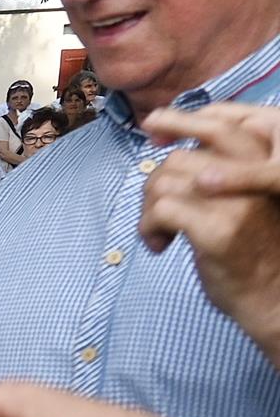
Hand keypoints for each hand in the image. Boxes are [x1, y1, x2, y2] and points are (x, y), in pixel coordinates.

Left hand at [138, 103, 279, 358]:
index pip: (223, 124)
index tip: (153, 125)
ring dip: (149, 208)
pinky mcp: (219, 229)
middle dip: (155, 179)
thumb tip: (173, 142)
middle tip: (153, 207)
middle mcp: (257, 176)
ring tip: (159, 233)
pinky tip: (159, 246)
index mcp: (265, 164)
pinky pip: (162, 209)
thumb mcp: (245, 199)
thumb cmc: (251, 248)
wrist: (272, 297)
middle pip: (182, 156)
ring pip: (166, 181)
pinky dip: (148, 227)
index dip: (180, 119)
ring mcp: (238, 202)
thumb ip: (222, 171)